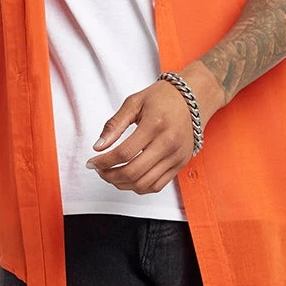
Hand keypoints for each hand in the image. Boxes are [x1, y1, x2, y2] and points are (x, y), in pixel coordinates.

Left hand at [85, 65, 222, 194]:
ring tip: (111, 174)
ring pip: (144, 184)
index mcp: (155, 125)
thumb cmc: (164, 98)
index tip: (91, 162)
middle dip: (109, 175)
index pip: (123, 153)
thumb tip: (99, 146)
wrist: (193, 98)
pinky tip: (129, 178)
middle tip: (99, 169)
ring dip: (122, 184)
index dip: (103, 162)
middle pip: (132, 172)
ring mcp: (176, 157)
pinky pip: (157, 186)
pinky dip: (139, 187)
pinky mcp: (180, 164)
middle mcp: (168, 144)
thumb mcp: (134, 102)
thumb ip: (114, 124)